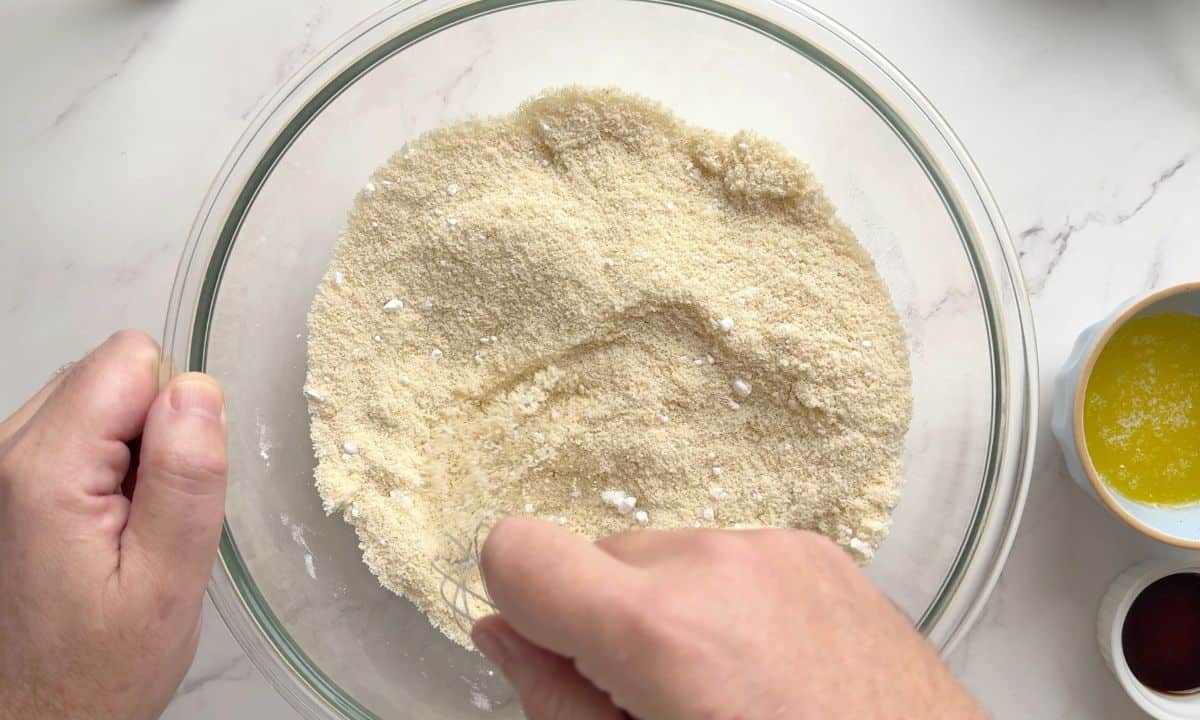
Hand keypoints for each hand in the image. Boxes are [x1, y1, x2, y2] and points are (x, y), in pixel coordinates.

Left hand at [0, 331, 227, 719]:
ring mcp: (0, 465)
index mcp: (45, 471)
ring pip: (95, 398)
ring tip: (128, 528)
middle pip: (110, 373)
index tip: (171, 485)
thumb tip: (199, 388)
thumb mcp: (169, 583)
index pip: (130, 360)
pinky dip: (105, 466)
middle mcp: (6, 452)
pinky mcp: (6, 480)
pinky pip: (77, 431)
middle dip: (153, 430)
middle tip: (152, 516)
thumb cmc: (99, 670)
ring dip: (129, 451)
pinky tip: (106, 529)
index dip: (176, 413)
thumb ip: (185, 479)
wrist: (34, 718)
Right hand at [473, 518, 985, 719]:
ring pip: (663, 558)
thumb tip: (504, 634)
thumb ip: (555, 700)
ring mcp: (775, 551)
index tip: (549, 647)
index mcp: (661, 629)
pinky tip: (766, 668)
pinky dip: (724, 603)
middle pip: (597, 560)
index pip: (518, 550)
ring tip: (725, 689)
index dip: (517, 601)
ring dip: (669, 612)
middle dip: (605, 622)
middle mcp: (717, 565)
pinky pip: (727, 559)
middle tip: (657, 699)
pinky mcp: (817, 551)